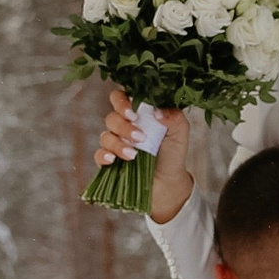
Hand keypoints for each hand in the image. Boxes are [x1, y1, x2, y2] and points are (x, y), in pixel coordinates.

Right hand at [96, 87, 192, 222]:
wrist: (168, 180)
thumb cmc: (172, 151)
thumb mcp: (180, 132)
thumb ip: (174, 117)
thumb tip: (157, 110)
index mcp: (137, 113)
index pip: (120, 98)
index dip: (121, 102)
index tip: (133, 113)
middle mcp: (122, 125)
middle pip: (112, 117)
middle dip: (124, 127)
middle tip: (140, 137)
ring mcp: (114, 143)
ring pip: (105, 136)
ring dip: (118, 144)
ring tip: (134, 155)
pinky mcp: (109, 161)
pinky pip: (98, 155)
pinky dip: (104, 156)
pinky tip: (113, 160)